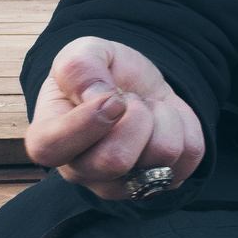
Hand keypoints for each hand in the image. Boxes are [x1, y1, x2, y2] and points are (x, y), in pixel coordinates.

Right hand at [27, 36, 205, 198]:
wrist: (136, 85)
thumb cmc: (101, 73)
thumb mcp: (84, 52)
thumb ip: (79, 67)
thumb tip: (96, 97)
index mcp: (48, 140)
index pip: (52, 149)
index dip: (87, 122)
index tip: (113, 97)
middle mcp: (81, 172)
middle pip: (115, 161)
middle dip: (134, 115)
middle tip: (128, 99)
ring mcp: (123, 185)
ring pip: (161, 155)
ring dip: (160, 116)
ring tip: (144, 109)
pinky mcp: (163, 182)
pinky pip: (189, 154)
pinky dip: (184, 125)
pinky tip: (161, 123)